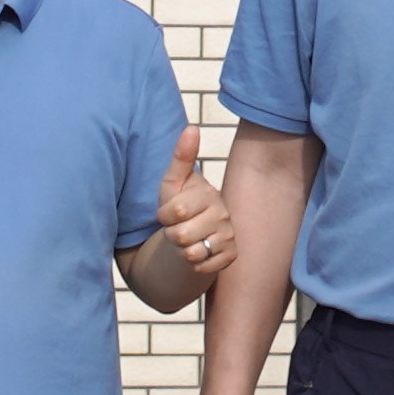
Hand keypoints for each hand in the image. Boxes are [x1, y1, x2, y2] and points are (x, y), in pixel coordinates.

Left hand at [153, 129, 234, 285]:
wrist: (194, 235)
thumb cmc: (179, 205)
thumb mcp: (173, 183)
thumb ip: (181, 157)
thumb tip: (191, 127)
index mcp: (209, 194)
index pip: (174, 211)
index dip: (163, 215)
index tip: (168, 213)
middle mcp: (223, 215)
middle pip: (180, 235)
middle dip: (171, 235)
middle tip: (177, 228)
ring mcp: (229, 237)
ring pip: (190, 253)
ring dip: (181, 250)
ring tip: (186, 240)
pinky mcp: (230, 257)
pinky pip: (201, 267)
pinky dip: (193, 264)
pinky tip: (197, 252)